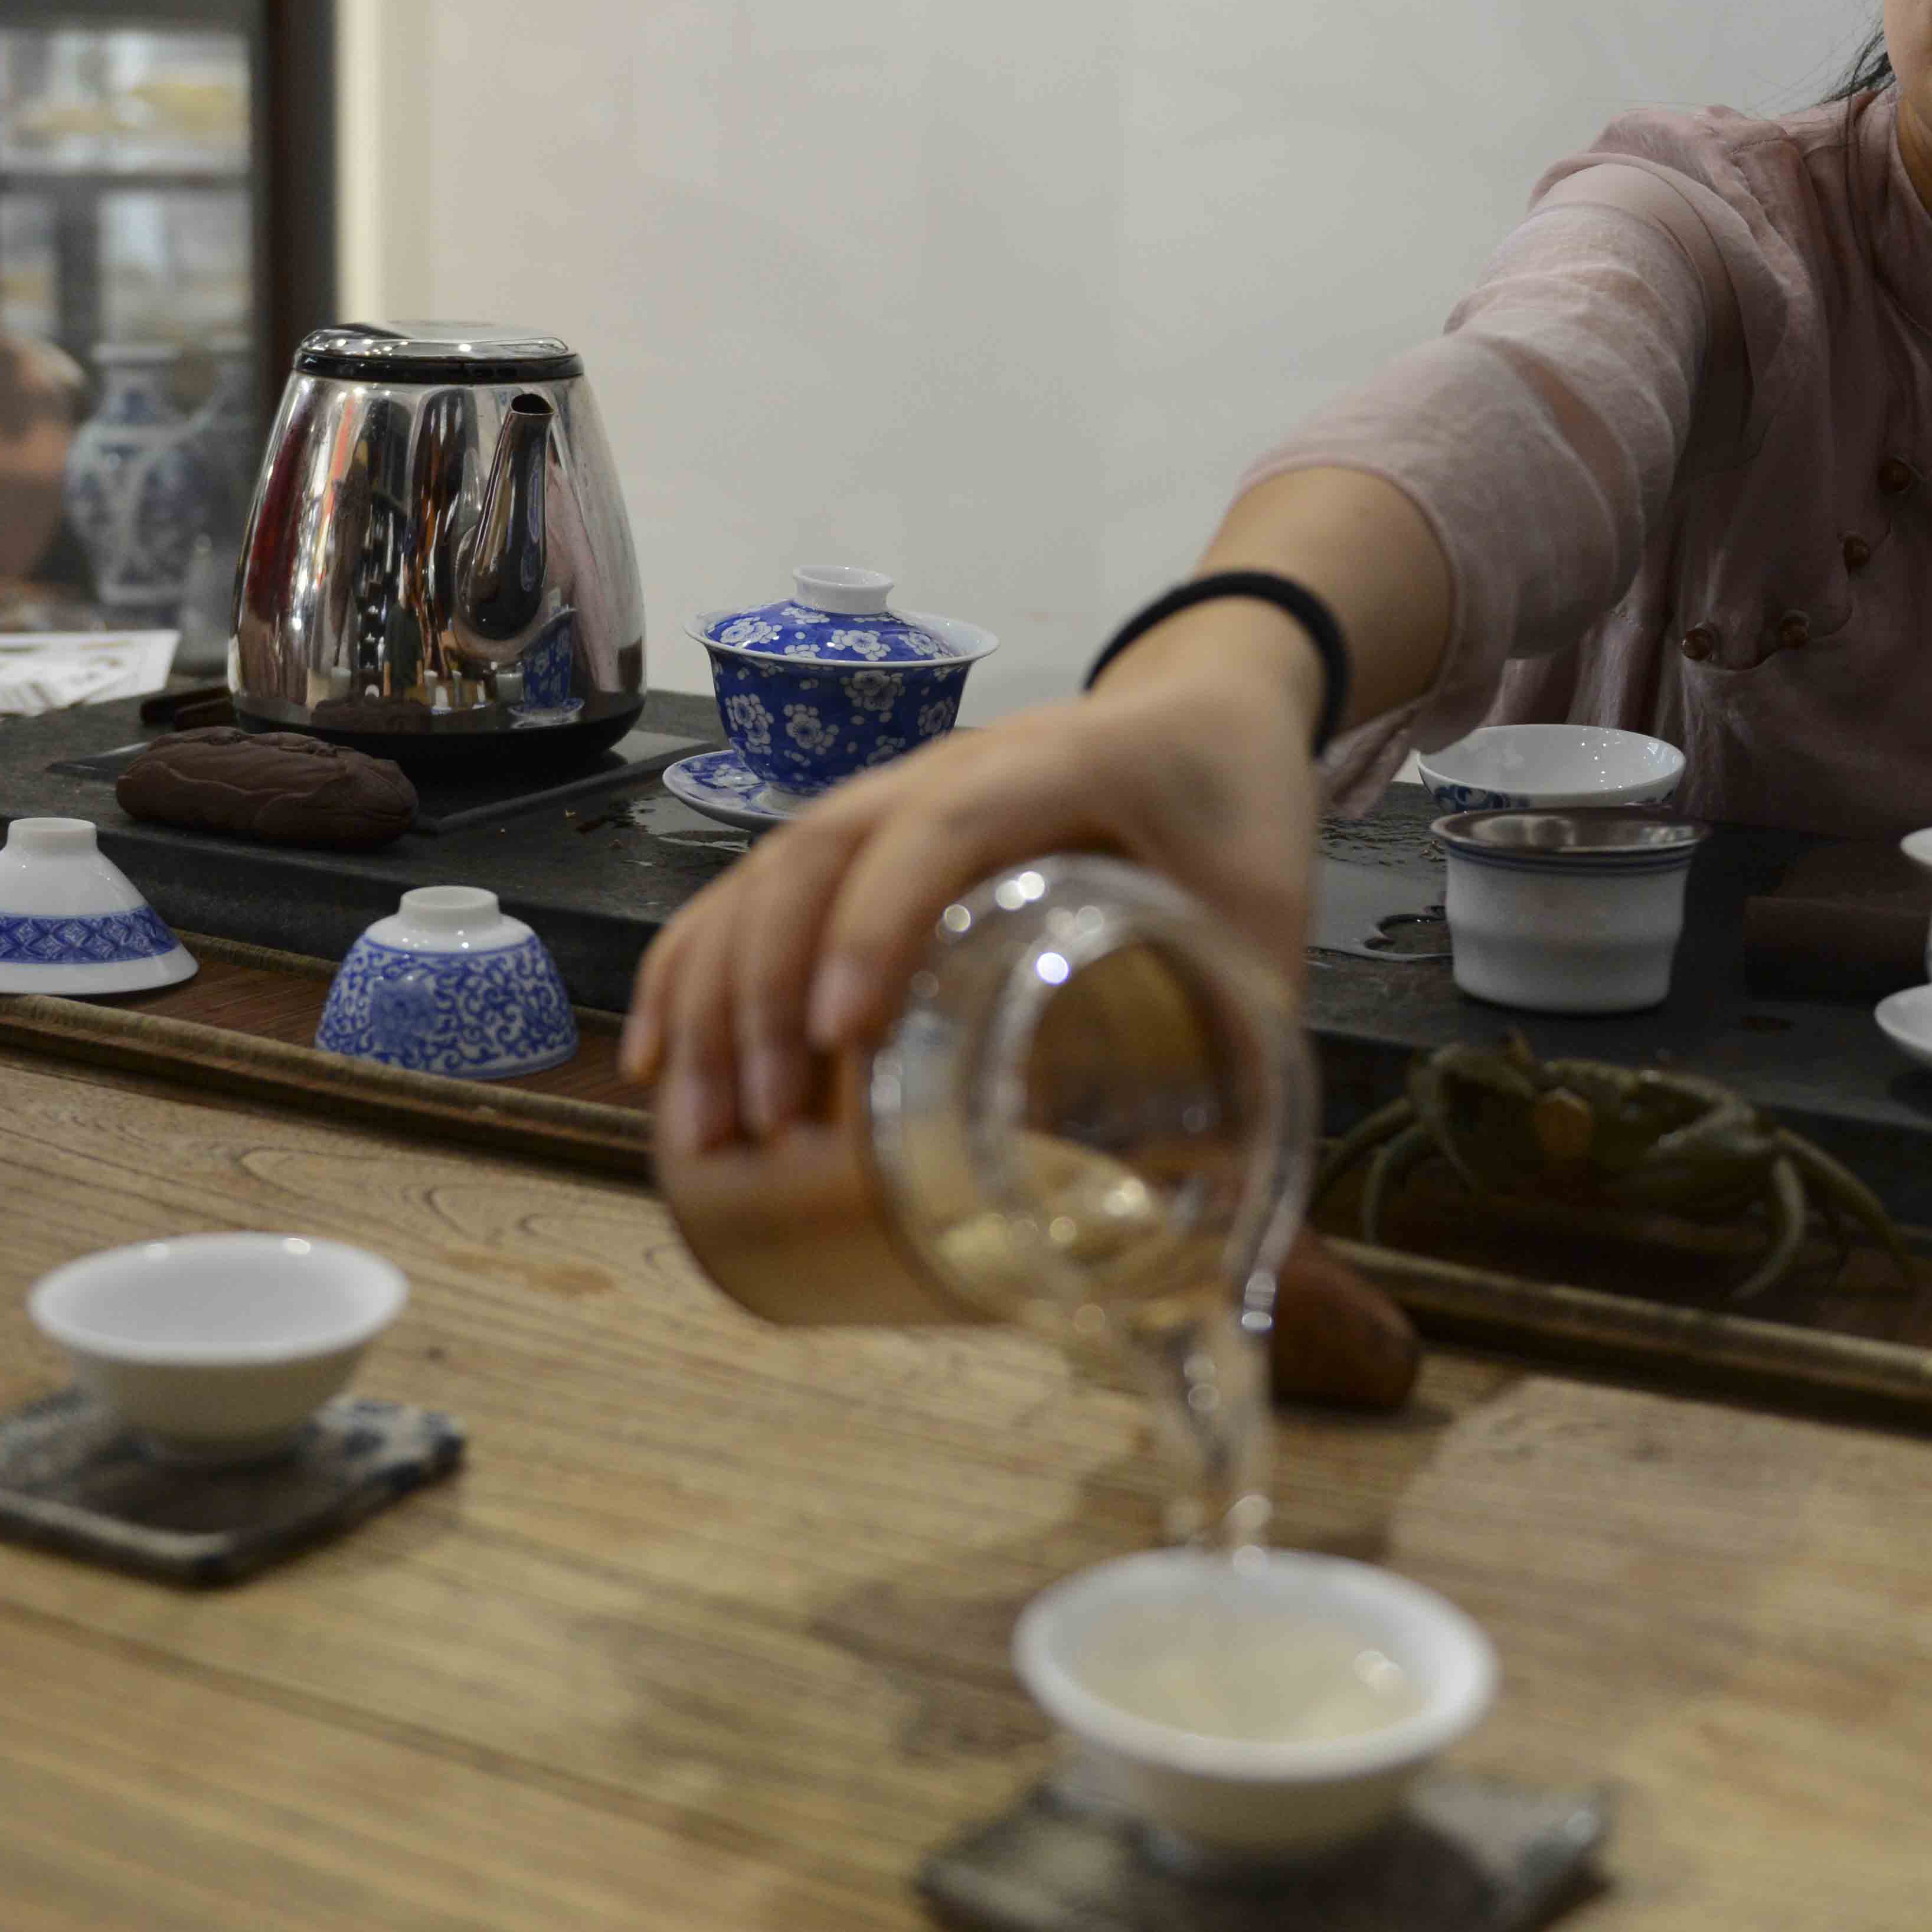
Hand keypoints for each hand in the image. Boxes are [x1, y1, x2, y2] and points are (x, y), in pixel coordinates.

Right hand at [621, 603, 1327, 1159]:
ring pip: (766, 869)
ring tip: (700, 1129)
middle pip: (818, 851)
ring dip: (715, 993)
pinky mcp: (864, 831)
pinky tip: (662, 1061)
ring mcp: (895, 790)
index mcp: (1060, 767)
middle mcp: (953, 766)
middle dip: (767, 990)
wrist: (1208, 706)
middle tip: (762, 1125)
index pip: (939, 823)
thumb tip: (1253, 1225)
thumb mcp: (1270, 907)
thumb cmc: (1238, 809)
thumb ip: (1256, 1034)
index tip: (844, 1036)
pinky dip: (694, 967)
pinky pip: (751, 884)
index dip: (877, 922)